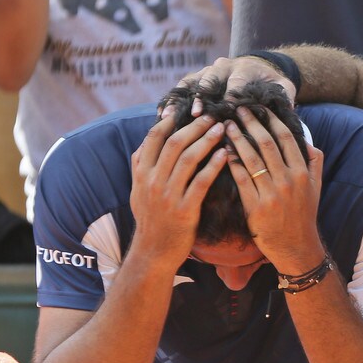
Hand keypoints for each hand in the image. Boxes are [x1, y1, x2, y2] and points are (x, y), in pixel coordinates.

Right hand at [128, 114, 227, 266]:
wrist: (154, 253)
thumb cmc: (151, 221)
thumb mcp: (137, 192)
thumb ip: (140, 168)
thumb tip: (143, 146)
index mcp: (141, 173)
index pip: (154, 138)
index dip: (170, 120)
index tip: (185, 109)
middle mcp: (152, 181)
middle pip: (174, 143)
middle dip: (194, 126)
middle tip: (211, 116)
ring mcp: (168, 195)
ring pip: (189, 159)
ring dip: (207, 140)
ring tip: (222, 129)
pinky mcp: (184, 209)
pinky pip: (201, 181)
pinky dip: (214, 165)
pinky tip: (225, 155)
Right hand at [162, 56, 298, 118]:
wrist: (261, 69)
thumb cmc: (273, 84)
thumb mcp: (284, 88)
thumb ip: (286, 96)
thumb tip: (289, 109)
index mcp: (244, 69)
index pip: (236, 83)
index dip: (231, 98)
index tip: (228, 112)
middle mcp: (222, 67)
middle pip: (208, 80)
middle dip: (202, 97)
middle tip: (197, 114)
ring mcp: (207, 72)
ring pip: (190, 83)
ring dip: (180, 100)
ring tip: (169, 116)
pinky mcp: (197, 80)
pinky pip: (182, 89)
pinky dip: (172, 101)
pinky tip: (162, 117)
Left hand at [224, 106, 325, 270]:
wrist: (296, 247)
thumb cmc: (304, 216)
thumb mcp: (316, 188)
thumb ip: (315, 162)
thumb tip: (308, 140)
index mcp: (302, 173)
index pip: (285, 138)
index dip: (271, 120)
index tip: (259, 108)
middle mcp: (288, 181)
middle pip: (266, 144)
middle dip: (251, 123)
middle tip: (238, 109)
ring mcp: (272, 194)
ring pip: (251, 158)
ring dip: (238, 138)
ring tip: (226, 125)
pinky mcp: (256, 207)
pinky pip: (241, 179)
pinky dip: (231, 162)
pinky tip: (222, 151)